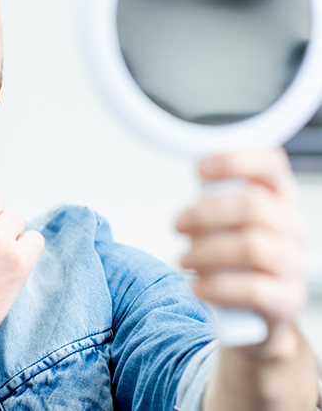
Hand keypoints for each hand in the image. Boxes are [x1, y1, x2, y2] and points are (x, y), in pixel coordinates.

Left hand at [176, 148, 305, 334]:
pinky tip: (198, 287)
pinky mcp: (286, 298)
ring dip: (206, 252)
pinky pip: (252, 289)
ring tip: (185, 259)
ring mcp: (293, 263)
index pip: (270, 164)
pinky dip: (216, 286)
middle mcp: (292, 226)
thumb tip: (198, 167)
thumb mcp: (226, 218)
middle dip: (204, 214)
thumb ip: (216, 193)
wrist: (254, 310)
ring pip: (251, 246)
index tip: (200, 169)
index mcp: (278, 198)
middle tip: (178, 226)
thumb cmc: (235, 254)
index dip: (235, 160)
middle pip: (253, 205)